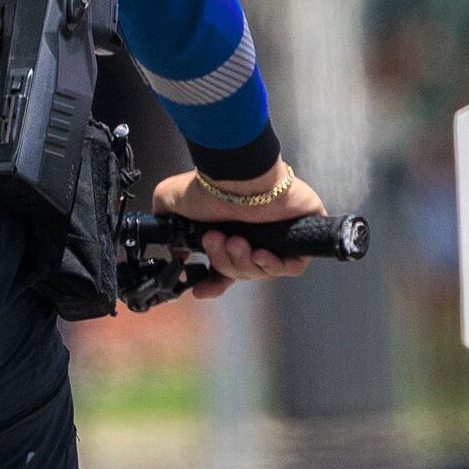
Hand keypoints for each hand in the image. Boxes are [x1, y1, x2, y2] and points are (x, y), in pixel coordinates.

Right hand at [155, 160, 329, 284]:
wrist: (239, 178)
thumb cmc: (209, 186)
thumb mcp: (171, 200)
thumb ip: (168, 224)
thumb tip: (176, 251)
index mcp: (228, 233)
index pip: (224, 270)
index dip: (213, 283)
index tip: (199, 290)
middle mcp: (253, 236)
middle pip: (240, 272)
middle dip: (225, 262)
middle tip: (217, 240)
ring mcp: (278, 237)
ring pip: (262, 271)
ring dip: (244, 262)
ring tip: (237, 242)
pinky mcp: (300, 236)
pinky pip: (291, 267)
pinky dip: (274, 266)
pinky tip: (261, 255)